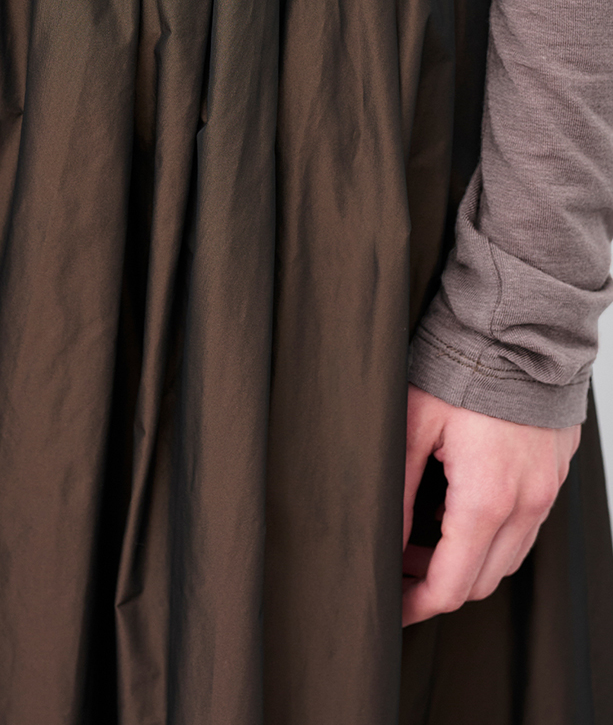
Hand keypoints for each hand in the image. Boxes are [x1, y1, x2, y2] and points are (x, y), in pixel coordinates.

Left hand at [402, 383, 580, 625]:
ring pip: (507, 558)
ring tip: (423, 537)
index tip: (391, 606)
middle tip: (399, 566)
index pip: (451, 585)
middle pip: (481, 581)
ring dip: (466, 562)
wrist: (518, 329)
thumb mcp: (411, 428)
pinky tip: (459, 511)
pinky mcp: (553, 475)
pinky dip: (492, 536)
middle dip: (437, 585)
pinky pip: (526, 528)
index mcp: (485, 500)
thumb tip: (382, 540)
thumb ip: (396, 493)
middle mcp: (525, 505)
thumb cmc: (462, 369)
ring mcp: (545, 492)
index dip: (416, 605)